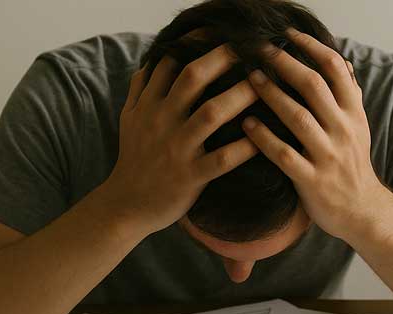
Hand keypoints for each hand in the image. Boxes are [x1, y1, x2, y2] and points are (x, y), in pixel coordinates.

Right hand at [105, 43, 259, 234]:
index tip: (220, 30)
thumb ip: (139, 89)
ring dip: (241, 95)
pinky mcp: (190, 176)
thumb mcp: (128, 120)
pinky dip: (244, 148)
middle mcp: (162, 120)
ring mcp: (177, 148)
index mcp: (149, 104)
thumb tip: (149, 62)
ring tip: (266, 84)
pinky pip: (222, 159)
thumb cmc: (133, 160)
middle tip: (252, 47)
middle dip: (223, 57)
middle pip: (193, 77)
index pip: (171, 61)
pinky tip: (264, 137)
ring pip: (211, 114)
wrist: (125, 204)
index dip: (195, 41)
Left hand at [241, 28, 387, 240]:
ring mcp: (328, 156)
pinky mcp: (312, 180)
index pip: (336, 69)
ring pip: (298, 118)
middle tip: (260, 49)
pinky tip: (247, 125)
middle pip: (314, 87)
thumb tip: (343, 63)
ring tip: (249, 79)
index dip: (312, 47)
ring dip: (271, 95)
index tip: (288, 34)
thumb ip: (349, 97)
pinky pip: (284, 155)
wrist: (362, 211)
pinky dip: (263, 138)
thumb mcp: (358, 128)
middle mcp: (343, 130)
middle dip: (285, 64)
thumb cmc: (352, 166)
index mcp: (354, 113)